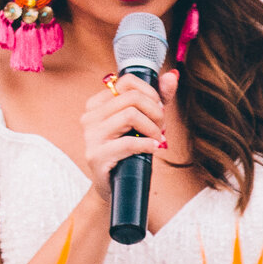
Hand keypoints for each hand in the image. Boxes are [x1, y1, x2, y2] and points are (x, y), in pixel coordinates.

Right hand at [82, 67, 177, 203]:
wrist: (115, 187)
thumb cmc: (128, 152)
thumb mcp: (144, 122)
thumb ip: (157, 98)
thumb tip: (173, 76)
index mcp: (97, 105)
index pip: (127, 81)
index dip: (150, 93)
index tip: (158, 109)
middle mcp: (90, 117)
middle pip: (132, 98)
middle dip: (155, 112)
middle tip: (161, 128)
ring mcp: (90, 136)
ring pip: (130, 115)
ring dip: (152, 128)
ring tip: (157, 139)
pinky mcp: (96, 155)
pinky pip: (128, 142)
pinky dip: (147, 145)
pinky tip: (153, 149)